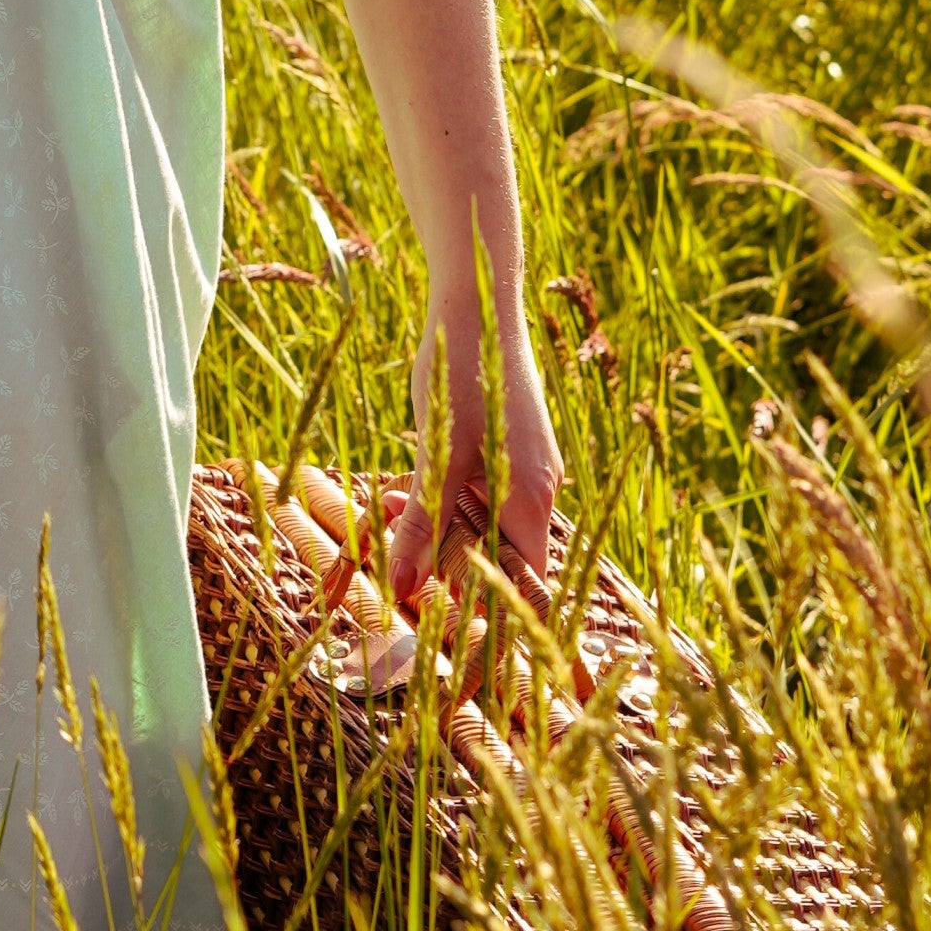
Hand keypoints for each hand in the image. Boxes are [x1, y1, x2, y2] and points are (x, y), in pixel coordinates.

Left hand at [387, 294, 559, 614]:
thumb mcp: (435, 456)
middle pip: (500, 555)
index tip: (456, 630)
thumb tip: (404, 590)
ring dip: (438, 523)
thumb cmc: (462, 374)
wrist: (478, 300)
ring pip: (482, 521)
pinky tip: (407, 482)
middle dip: (447, 561)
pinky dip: (445, 495)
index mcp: (531, 499)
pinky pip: (480, 491)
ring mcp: (527, 466)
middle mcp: (538, 488)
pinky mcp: (510, 446)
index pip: (528, 583)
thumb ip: (422, 526)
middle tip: (397, 558)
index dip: (495, 610)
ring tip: (391, 503)